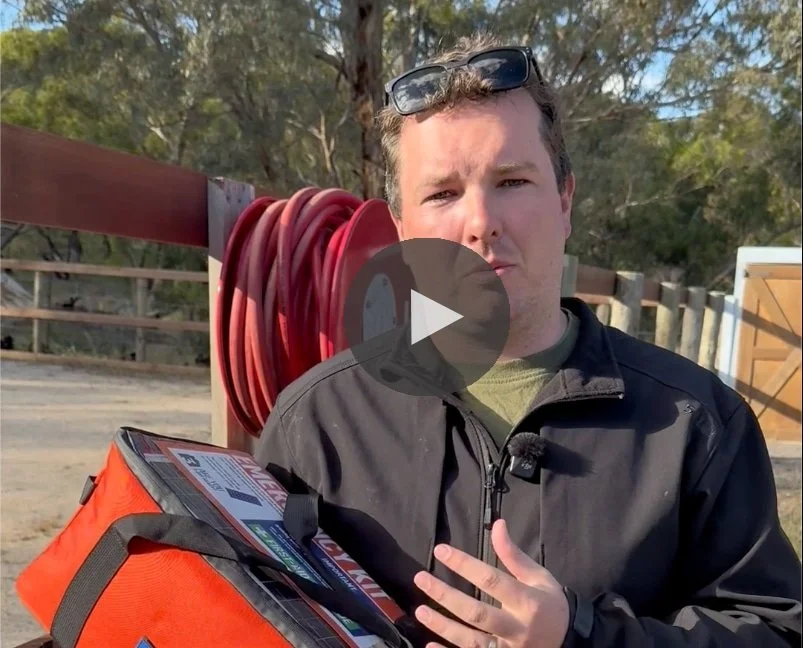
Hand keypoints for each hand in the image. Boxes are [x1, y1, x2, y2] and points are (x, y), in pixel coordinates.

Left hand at [412, 519, 569, 647]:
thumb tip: (498, 524)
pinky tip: (430, 645)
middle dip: (446, 596)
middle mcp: (518, 628)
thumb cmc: (549, 604)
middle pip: (477, 613)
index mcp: (528, 601)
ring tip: (420, 610)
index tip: (441, 551)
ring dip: (443, 626)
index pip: (491, 580)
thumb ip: (513, 554)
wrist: (568, 641)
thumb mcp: (538, 576)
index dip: (465, 564)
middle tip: (421, 579)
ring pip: (471, 641)